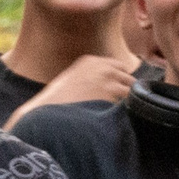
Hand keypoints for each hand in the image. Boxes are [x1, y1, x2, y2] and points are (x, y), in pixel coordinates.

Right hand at [3, 54, 137, 131]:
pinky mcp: (112, 94)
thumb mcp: (70, 80)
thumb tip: (103, 88)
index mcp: (90, 61)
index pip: (118, 66)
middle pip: (127, 77)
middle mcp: (101, 66)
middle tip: (120, 104)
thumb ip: (88, 78)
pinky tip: (116, 117)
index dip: (119, 80)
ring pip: (131, 89)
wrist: (48, 111)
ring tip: (121, 113)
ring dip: (127, 101)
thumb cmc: (55, 101)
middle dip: (125, 89)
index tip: (116, 91)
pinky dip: (125, 110)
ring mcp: (108, 79)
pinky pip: (128, 102)